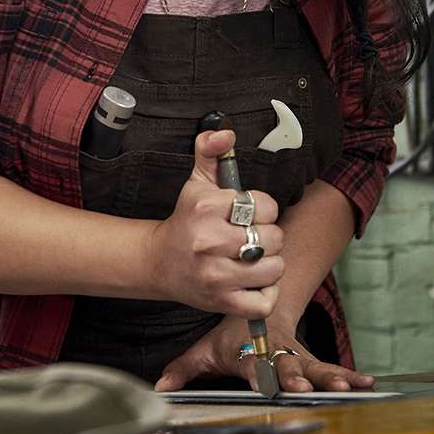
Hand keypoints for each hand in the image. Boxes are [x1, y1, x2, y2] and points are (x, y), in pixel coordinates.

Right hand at [146, 129, 282, 318]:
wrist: (159, 262)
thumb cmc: (186, 220)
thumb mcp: (197, 182)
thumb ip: (211, 151)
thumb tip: (225, 132)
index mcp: (206, 208)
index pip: (264, 205)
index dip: (264, 208)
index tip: (249, 213)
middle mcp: (209, 242)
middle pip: (273, 238)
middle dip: (267, 236)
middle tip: (251, 237)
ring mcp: (216, 275)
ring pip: (274, 268)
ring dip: (269, 264)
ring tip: (253, 258)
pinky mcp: (222, 302)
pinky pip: (265, 301)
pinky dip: (266, 293)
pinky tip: (253, 281)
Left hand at [154, 315, 375, 392]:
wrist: (260, 304)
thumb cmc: (231, 335)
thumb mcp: (205, 348)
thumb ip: (185, 368)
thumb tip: (162, 385)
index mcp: (249, 349)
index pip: (253, 361)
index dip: (259, 372)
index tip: (263, 383)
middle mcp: (274, 351)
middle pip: (285, 365)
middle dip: (294, 377)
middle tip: (303, 388)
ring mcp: (294, 353)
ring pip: (312, 366)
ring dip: (328, 377)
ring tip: (346, 386)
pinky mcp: (309, 358)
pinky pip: (329, 366)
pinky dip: (348, 373)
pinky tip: (367, 383)